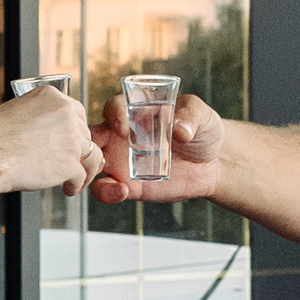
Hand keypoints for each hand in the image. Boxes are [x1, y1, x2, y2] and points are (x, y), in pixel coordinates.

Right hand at [0, 85, 104, 195]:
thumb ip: (36, 118)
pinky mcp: (69, 163)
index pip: (76, 112)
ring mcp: (70, 138)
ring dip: (83, 169)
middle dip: (79, 150)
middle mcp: (65, 113)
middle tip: (72, 162)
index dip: (74, 131)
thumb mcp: (14, 112)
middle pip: (84, 134)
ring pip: (89, 155)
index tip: (71, 142)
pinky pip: (81, 176)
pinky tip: (67, 189)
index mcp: (51, 96)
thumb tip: (42, 133)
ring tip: (74, 179)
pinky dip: (76, 185)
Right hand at [91, 92, 223, 205]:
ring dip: (89, 171)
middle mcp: (122, 135)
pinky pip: (106, 189)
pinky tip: (122, 192)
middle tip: (101, 153)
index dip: (114, 113)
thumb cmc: (203, 130)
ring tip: (109, 176)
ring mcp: (122, 161)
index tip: (123, 126)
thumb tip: (181, 129)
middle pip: (92, 135)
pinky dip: (106, 192)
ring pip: (91, 164)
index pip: (114, 106)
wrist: (213, 164)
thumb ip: (191, 116)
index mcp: (137, 112)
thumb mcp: (202, 116)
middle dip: (87, 143)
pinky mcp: (128, 184)